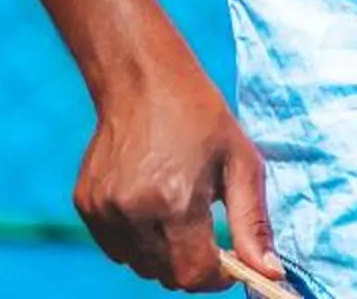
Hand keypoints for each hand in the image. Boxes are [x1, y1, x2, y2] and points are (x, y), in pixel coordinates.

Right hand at [73, 60, 282, 292]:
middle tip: (206, 230)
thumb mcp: (241, 162)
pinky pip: (117, 249)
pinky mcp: (86, 205)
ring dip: (165, 254)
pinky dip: (138, 240)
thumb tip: (270, 275)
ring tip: (177, 209)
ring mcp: (103, 209)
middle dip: (193, 264)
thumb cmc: (200, 116)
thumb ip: (253, 224)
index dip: (217, 277)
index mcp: (175, 200)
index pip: (192, 275)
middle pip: (167, 275)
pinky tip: (150, 204)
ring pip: (141, 265)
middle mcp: (133, 210)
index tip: (228, 263)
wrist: (142, 78)